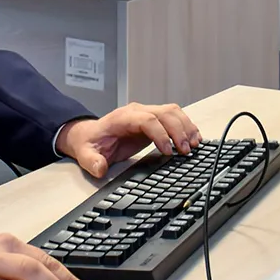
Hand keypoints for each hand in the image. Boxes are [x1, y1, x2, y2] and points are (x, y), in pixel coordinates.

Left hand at [56, 102, 201, 177]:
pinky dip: (186, 126)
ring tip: (194, 145)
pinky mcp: (154, 120)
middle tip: (186, 150)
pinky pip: (174, 117)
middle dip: (179, 131)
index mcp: (122, 118)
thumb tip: (100, 168)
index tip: (168, 152)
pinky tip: (194, 139)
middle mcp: (137, 111)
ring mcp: (147, 113)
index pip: (147, 119)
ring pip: (173, 112)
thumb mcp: (85, 154)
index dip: (160, 134)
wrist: (90, 134)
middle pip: (165, 113)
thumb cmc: (90, 143)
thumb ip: (92, 161)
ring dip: (186, 127)